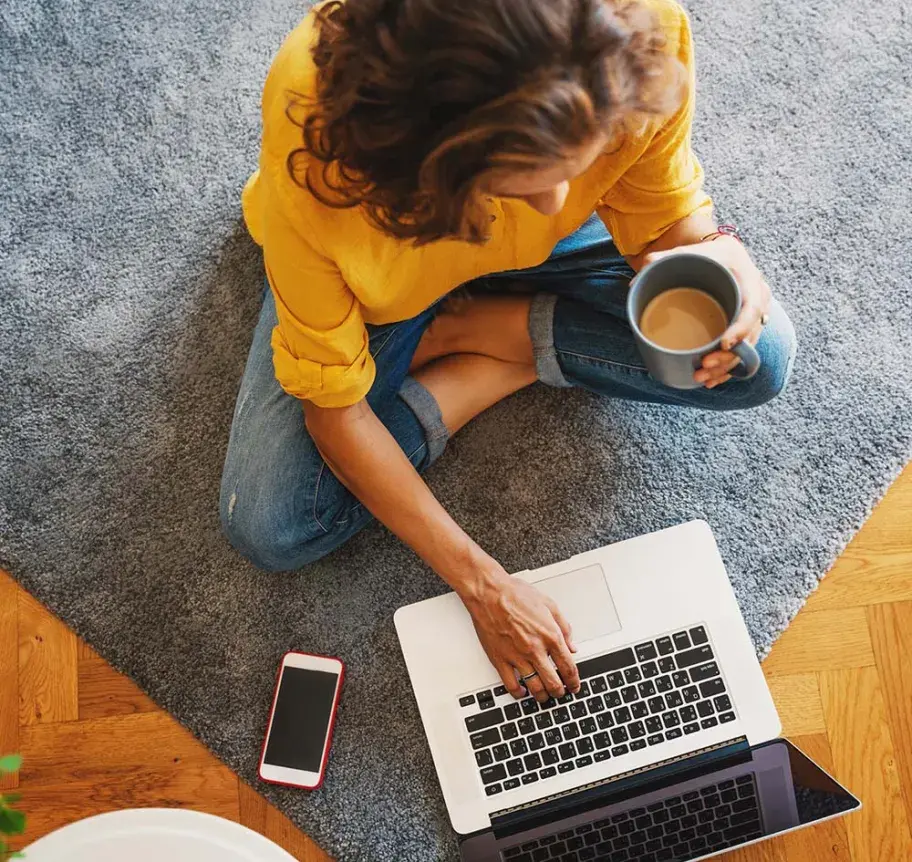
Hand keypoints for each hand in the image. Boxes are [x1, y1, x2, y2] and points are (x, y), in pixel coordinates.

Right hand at [461, 568, 579, 701]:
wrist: (489, 592)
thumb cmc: (516, 594)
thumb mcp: (549, 605)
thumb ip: (564, 627)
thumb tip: (572, 646)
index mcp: (550, 636)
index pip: (568, 668)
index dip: (574, 682)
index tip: (574, 686)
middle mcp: (535, 649)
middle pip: (553, 683)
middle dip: (560, 692)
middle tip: (561, 693)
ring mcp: (517, 656)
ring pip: (535, 687)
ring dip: (542, 696)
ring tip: (544, 696)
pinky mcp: (500, 659)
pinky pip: (511, 684)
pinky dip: (519, 693)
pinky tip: (522, 691)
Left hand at [643, 236, 771, 387]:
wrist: (726, 256)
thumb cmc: (709, 255)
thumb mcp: (691, 252)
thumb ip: (667, 258)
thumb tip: (642, 270)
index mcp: (749, 281)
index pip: (752, 309)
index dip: (740, 329)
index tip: (724, 344)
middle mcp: (758, 302)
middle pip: (749, 337)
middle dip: (727, 357)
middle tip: (703, 365)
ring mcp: (754, 318)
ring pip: (746, 350)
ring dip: (725, 368)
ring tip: (701, 377)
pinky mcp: (746, 330)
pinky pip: (741, 354)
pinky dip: (726, 370)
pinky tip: (711, 381)